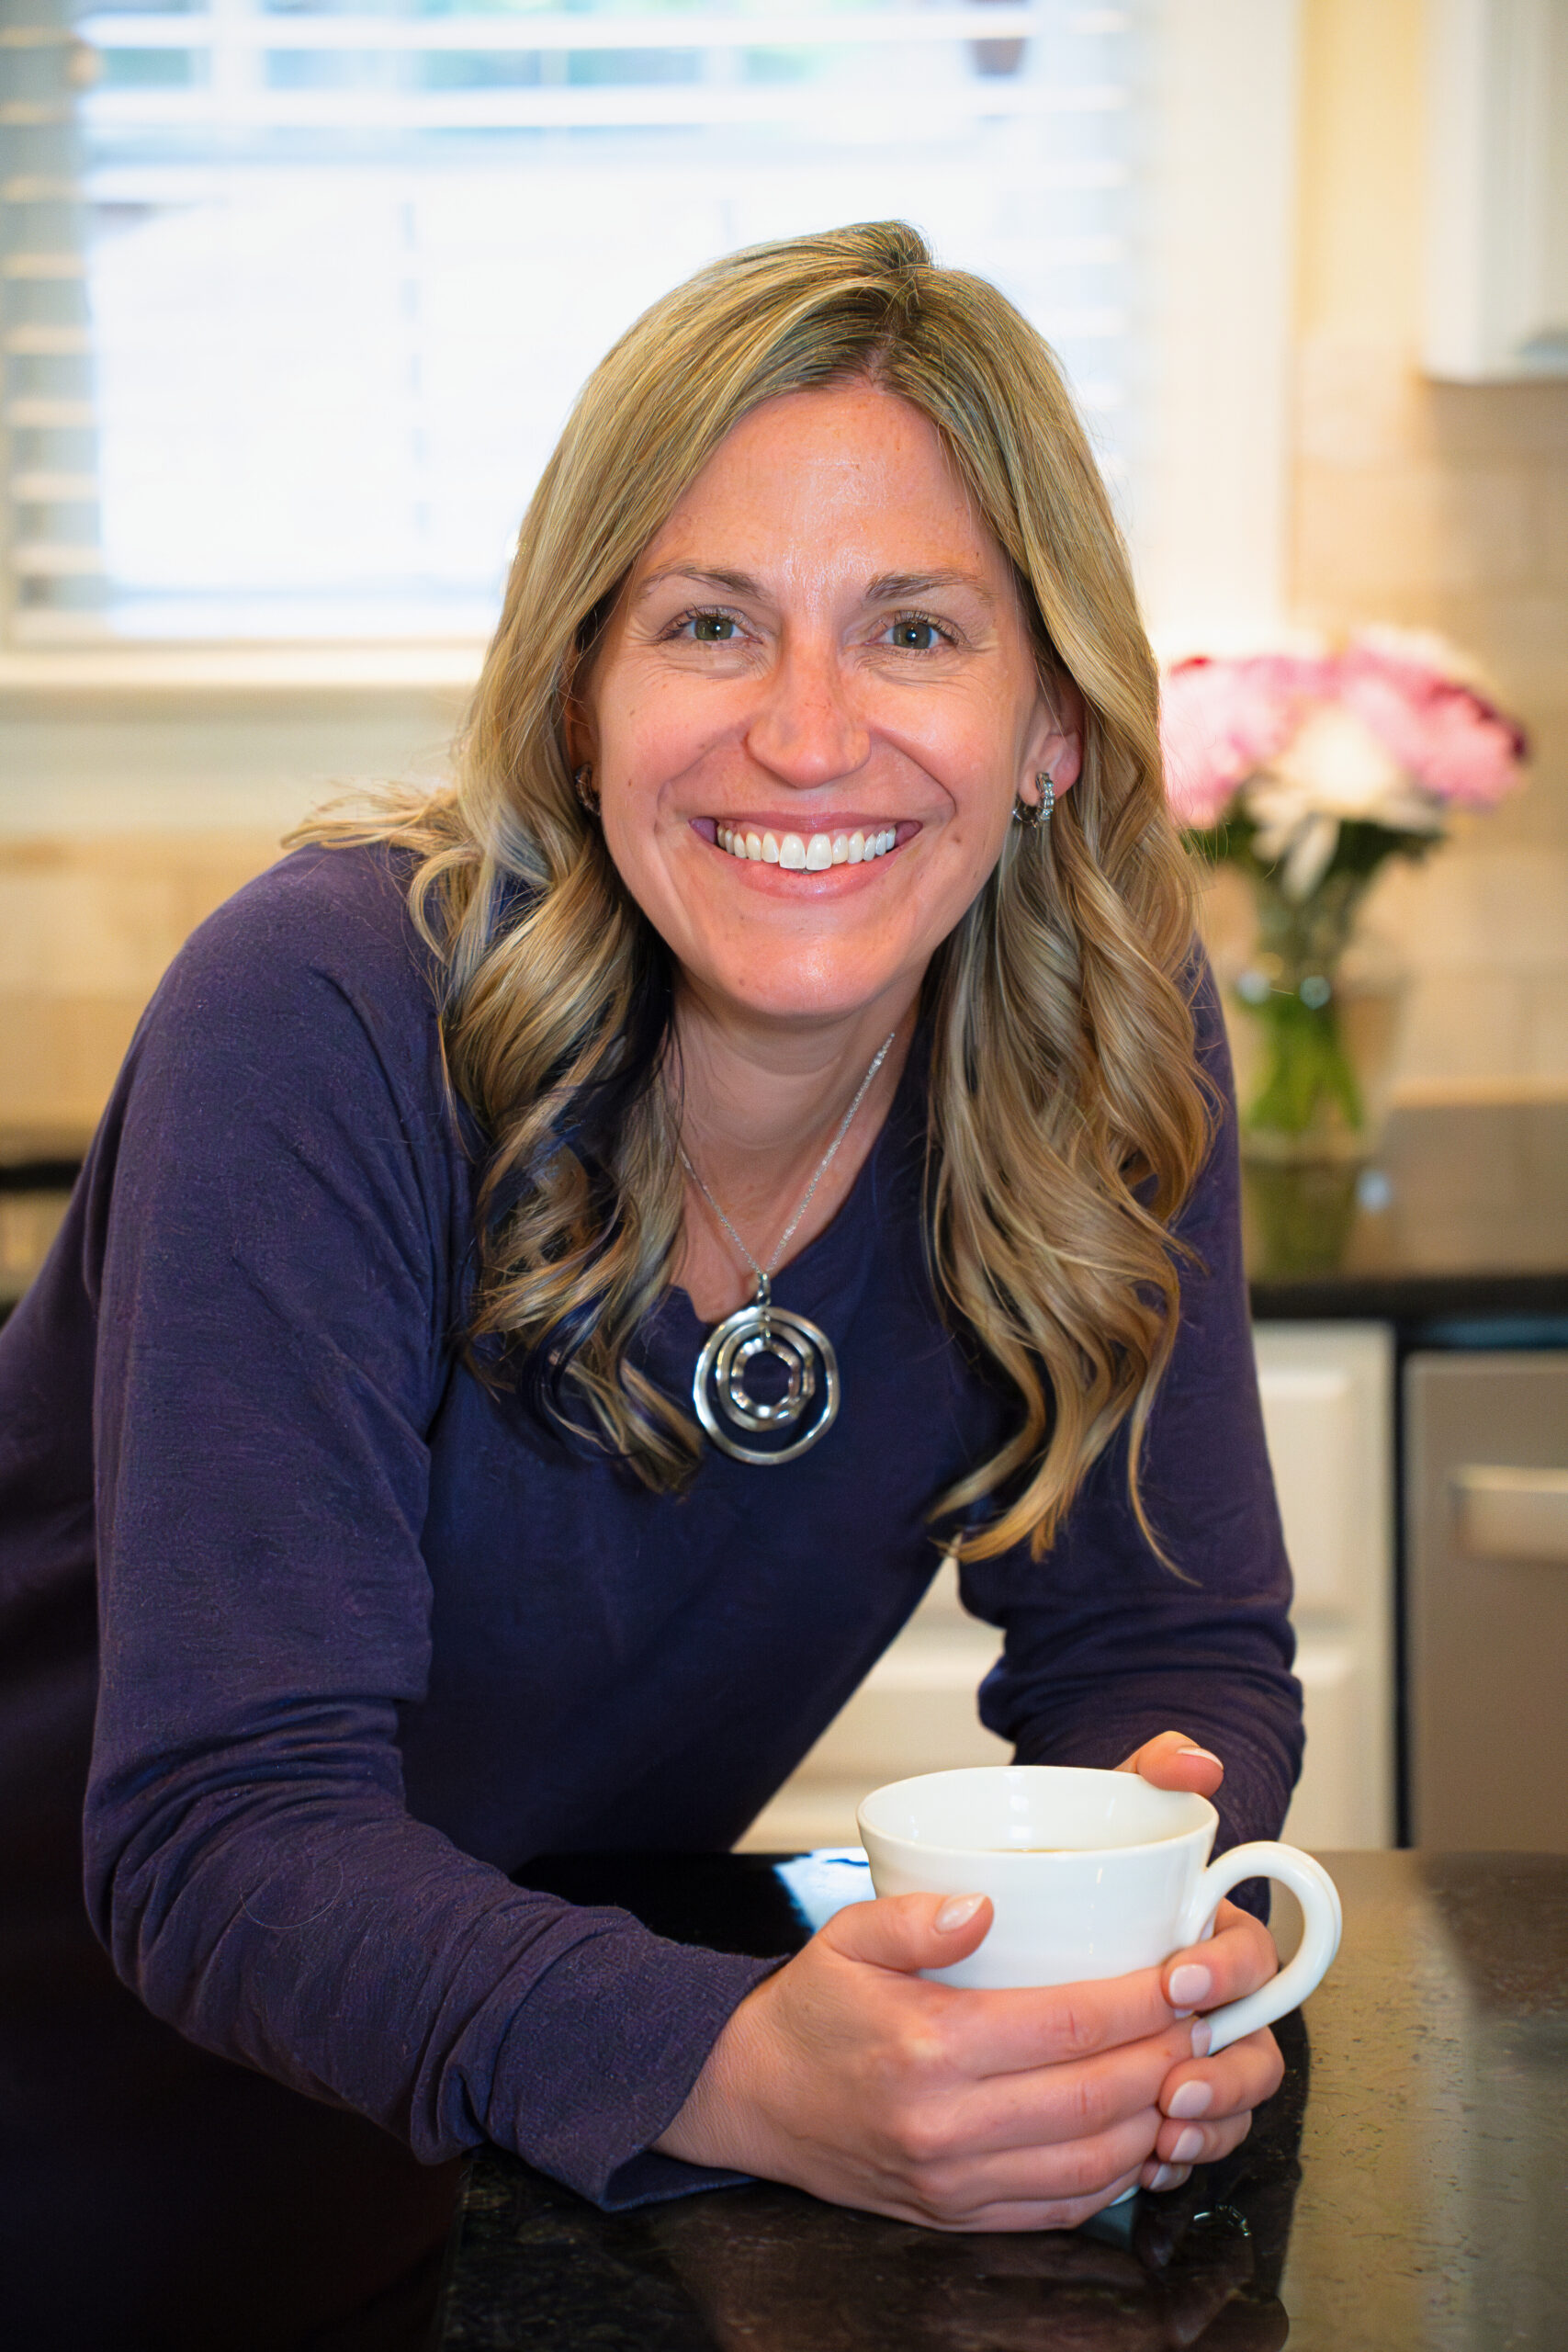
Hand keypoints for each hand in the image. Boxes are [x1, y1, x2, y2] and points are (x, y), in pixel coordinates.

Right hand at [655, 1889, 1207, 2229]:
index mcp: (930, 2047)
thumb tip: (987, 1902)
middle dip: (1170, 2060)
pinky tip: (1139, 2136)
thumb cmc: (807, 2012)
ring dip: (1156, 2123)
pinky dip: (1116, 2179)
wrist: (748, 2098)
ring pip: (1093, 2165)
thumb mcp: (847, 1936)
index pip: (1069, 2027)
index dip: (1143, 2002)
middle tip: (1209, 2022)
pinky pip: (1060, 2209)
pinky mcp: (957, 2216)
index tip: (1185, 1975)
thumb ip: (917, 1915)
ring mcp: (955, 2182)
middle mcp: (948, 2125)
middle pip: (1098, 2099)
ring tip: (1188, 2075)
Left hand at [1117, 1729, 1286, 2193]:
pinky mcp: (1160, 2088)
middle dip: (1224, 2075)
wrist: (1031, 1897)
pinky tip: (1145, 2163)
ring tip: (1163, 2136)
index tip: (1181, 1979)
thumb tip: (1197, 1761)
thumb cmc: (1081, 1852)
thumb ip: (1154, 1766)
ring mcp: (1192, 2045)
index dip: (1228, 1974)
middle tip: (1171, 2085)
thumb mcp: (1111, 1799)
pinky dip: (1177, 2155)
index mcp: (1210, 1930)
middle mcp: (1213, 1994)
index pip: (1254, 1956)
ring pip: (1230, 2100)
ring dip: (1209, 2125)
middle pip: (1255, 2044)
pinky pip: (1192, 2137)